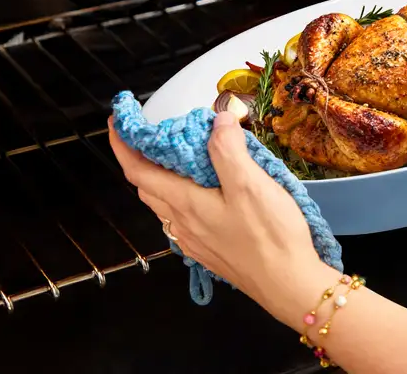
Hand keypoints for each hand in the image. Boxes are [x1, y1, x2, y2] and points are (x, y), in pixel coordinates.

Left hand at [109, 112, 338, 328]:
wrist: (288, 285)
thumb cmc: (269, 237)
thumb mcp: (250, 185)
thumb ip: (228, 150)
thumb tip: (218, 120)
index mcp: (184, 202)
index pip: (137, 170)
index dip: (122, 143)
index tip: (118, 120)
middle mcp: (181, 223)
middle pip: (147, 186)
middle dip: (141, 157)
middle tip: (153, 133)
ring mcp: (194, 239)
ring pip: (164, 203)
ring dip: (162, 177)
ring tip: (180, 157)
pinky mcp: (209, 249)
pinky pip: (182, 218)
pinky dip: (182, 195)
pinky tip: (205, 191)